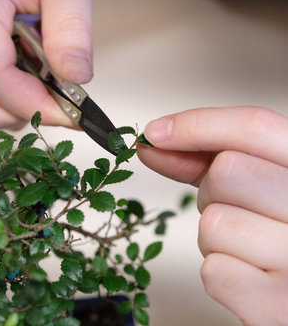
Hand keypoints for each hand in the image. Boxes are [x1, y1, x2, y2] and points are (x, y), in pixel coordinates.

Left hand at [137, 106, 287, 324]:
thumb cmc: (282, 234)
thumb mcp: (261, 186)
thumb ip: (211, 161)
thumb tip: (154, 144)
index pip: (255, 127)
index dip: (197, 125)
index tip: (155, 133)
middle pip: (226, 172)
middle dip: (211, 191)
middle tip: (238, 210)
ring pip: (213, 223)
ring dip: (214, 237)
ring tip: (247, 247)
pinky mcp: (279, 304)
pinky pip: (213, 270)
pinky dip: (220, 272)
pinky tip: (250, 276)